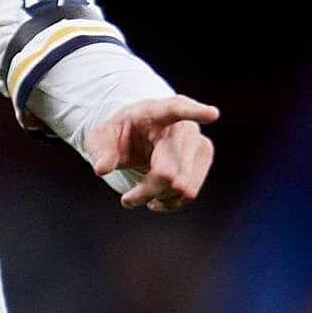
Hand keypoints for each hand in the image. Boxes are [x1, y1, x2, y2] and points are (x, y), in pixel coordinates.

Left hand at [78, 95, 219, 211]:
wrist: (141, 136)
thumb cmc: (122, 134)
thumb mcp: (101, 136)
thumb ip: (99, 149)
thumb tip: (102, 168)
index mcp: (158, 112)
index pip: (178, 109)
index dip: (195, 112)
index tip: (212, 114)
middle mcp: (184, 126)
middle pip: (171, 168)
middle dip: (147, 189)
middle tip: (126, 200)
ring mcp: (198, 143)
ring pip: (182, 185)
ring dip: (157, 197)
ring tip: (138, 195)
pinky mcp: (203, 161)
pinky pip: (189, 193)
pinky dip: (169, 203)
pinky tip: (155, 200)